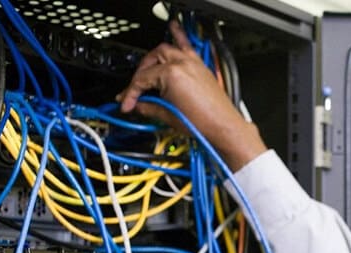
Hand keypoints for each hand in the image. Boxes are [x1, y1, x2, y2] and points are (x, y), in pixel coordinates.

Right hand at [117, 20, 266, 170]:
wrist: (223, 127)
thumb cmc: (202, 123)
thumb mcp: (168, 116)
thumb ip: (148, 107)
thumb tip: (137, 104)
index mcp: (171, 74)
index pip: (142, 79)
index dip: (131, 93)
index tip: (127, 103)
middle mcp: (182, 63)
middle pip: (151, 61)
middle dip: (140, 74)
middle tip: (136, 89)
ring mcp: (192, 63)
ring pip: (166, 49)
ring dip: (153, 57)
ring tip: (145, 65)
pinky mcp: (200, 66)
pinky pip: (187, 46)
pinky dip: (179, 37)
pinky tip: (174, 27)